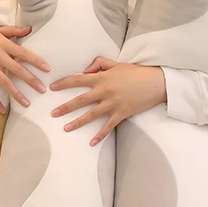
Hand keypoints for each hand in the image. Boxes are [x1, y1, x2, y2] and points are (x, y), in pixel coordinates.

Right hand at [0, 26, 50, 112]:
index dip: (36, 61)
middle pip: (17, 70)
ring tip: (27, 104)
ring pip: (5, 83)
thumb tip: (30, 29)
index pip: (23, 54)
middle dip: (31, 80)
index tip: (47, 69)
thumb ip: (13, 31)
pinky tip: (3, 110)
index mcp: (3, 45)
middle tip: (43, 89)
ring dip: (16, 94)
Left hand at [50, 57, 166, 145]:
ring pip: (91, 115)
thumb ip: (99, 64)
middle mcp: (105, 91)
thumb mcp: (116, 64)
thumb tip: (85, 70)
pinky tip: (91, 143)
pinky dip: (100, 135)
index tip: (52, 88)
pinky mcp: (122, 113)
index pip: (78, 80)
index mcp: (102, 77)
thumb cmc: (136, 72)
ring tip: (66, 128)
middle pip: (80, 100)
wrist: (156, 82)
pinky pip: (108, 126)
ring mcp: (113, 103)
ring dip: (77, 122)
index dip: (64, 83)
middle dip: (65, 107)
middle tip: (53, 113)